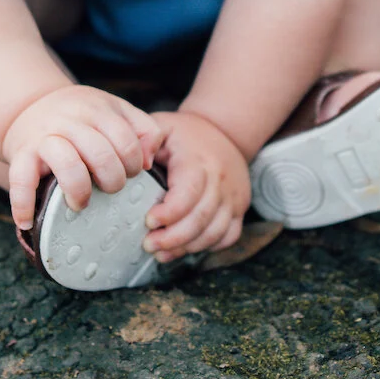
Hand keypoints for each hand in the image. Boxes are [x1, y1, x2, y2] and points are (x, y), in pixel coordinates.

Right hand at [3, 86, 161, 230]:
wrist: (28, 105)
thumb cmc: (81, 117)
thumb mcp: (115, 111)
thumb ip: (143, 130)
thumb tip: (148, 162)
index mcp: (98, 110)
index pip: (127, 141)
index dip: (133, 165)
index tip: (128, 173)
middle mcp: (71, 120)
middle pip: (102, 155)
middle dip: (112, 181)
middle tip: (109, 188)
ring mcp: (44, 137)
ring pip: (67, 164)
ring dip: (80, 191)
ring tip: (81, 204)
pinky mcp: (21, 154)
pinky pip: (20, 180)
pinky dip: (23, 204)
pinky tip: (27, 222)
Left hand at [144, 110, 249, 260]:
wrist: (224, 131)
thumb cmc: (187, 134)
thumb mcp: (163, 126)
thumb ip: (146, 140)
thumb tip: (139, 163)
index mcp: (198, 161)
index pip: (188, 193)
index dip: (168, 213)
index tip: (148, 221)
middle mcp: (220, 180)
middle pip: (201, 218)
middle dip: (173, 238)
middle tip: (149, 244)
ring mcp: (233, 196)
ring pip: (215, 232)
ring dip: (187, 247)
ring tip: (162, 252)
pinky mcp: (239, 208)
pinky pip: (228, 236)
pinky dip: (208, 247)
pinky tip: (186, 248)